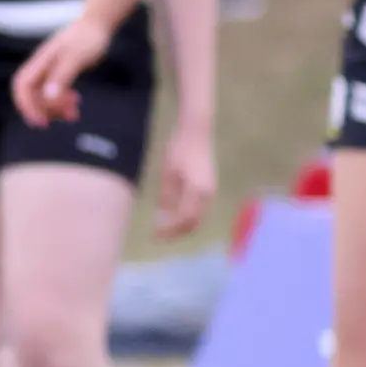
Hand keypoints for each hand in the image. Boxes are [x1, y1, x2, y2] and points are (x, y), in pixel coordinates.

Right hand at [9, 10, 116, 127]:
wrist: (98, 23)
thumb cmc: (88, 38)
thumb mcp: (76, 57)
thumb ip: (62, 77)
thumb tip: (48, 97)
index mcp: (41, 61)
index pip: (22, 86)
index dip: (26, 105)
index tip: (40, 121)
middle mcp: (42, 66)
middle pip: (30, 93)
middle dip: (41, 109)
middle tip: (57, 122)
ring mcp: (50, 69)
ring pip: (43, 94)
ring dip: (54, 108)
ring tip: (73, 114)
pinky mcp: (60, 71)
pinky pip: (55, 91)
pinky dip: (62, 101)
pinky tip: (76, 103)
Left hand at [154, 117, 215, 241]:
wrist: (196, 131)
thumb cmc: (179, 148)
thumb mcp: (168, 173)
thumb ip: (166, 197)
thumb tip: (162, 218)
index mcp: (197, 191)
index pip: (183, 220)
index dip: (169, 230)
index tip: (154, 235)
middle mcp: (208, 194)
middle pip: (193, 222)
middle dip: (175, 232)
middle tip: (157, 236)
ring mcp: (211, 190)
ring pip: (198, 217)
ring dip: (182, 226)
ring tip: (164, 229)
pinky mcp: (209, 186)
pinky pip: (200, 209)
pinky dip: (187, 217)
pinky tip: (174, 216)